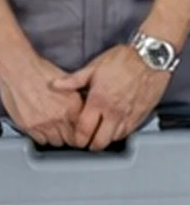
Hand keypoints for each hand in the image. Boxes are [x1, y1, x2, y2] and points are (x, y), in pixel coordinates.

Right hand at [0, 52, 82, 147]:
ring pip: (55, 142)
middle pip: (70, 140)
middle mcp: (60, 117)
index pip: (84, 132)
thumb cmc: (37, 69)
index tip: (76, 131)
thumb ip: (76, 99)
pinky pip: (39, 140)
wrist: (15, 65)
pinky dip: (40, 135)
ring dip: (54, 136)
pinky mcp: (28, 125)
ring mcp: (43, 122)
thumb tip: (83, 110)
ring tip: (49, 126)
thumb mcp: (65, 81)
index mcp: (72, 106)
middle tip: (62, 129)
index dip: (79, 132)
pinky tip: (39, 126)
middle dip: (67, 135)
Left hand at [50, 44, 169, 149]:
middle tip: (85, 143)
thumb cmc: (122, 60)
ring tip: (98, 136)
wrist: (150, 59)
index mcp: (99, 101)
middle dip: (91, 145)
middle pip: (101, 141)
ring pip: (115, 139)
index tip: (75, 140)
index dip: (78, 139)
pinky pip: (129, 133)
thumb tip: (54, 85)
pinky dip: (119, 134)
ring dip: (106, 140)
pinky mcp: (141, 116)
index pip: (85, 129)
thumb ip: (73, 80)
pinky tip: (113, 129)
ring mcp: (129, 116)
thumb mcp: (93, 67)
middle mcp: (114, 112)